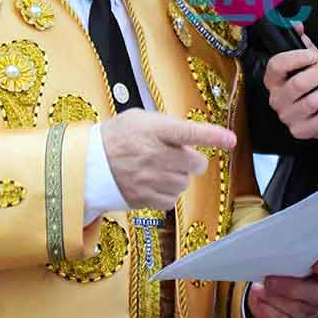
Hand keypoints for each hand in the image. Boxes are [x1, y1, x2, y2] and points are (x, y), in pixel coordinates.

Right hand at [99, 110, 236, 209]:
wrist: (87, 165)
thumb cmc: (116, 138)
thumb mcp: (139, 118)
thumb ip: (167, 125)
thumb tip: (193, 135)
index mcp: (154, 130)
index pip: (189, 132)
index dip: (212, 136)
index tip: (230, 140)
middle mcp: (154, 156)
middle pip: (195, 163)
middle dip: (192, 160)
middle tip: (176, 155)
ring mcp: (150, 179)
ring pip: (185, 182)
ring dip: (178, 176)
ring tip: (159, 169)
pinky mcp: (145, 198)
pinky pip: (172, 199)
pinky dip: (167, 192)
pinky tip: (154, 183)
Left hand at [247, 255, 317, 317]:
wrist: (273, 288)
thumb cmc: (285, 268)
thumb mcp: (289, 257)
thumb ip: (289, 253)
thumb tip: (275, 249)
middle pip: (315, 295)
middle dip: (291, 288)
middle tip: (270, 280)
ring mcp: (308, 311)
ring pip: (296, 310)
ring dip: (274, 298)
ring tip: (260, 288)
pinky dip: (264, 309)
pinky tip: (258, 298)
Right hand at [264, 24, 317, 139]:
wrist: (309, 109)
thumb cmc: (304, 80)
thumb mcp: (301, 58)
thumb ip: (299, 40)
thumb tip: (298, 25)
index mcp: (272, 78)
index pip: (278, 65)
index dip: (298, 57)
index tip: (314, 55)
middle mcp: (276, 98)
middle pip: (299, 84)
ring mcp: (288, 116)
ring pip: (313, 102)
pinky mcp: (301, 131)